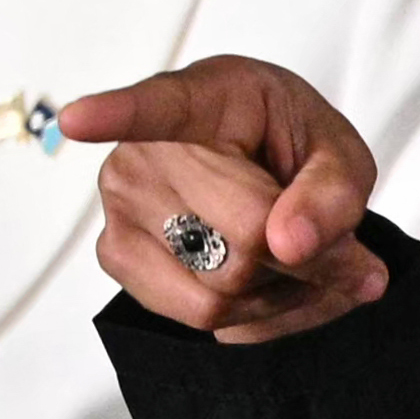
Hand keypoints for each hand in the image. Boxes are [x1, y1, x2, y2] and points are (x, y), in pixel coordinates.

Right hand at [68, 54, 389, 344]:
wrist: (262, 164)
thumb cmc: (289, 143)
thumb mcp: (339, 153)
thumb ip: (333, 193)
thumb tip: (290, 245)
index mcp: (199, 99)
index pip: (153, 108)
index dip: (114, 114)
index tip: (79, 118)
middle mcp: (143, 152)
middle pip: (242, 241)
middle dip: (311, 261)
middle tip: (340, 245)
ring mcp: (121, 208)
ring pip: (222, 293)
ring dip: (285, 295)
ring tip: (302, 258)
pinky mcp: (119, 259)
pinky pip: (202, 319)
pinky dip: (258, 316)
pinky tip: (274, 282)